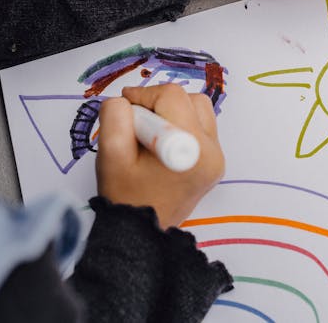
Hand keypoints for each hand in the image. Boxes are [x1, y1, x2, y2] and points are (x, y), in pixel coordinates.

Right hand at [95, 84, 224, 228]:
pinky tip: (163, 144)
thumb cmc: (126, 196)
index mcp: (190, 150)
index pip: (171, 96)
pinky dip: (181, 125)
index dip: (143, 95)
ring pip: (198, 109)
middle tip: (138, 124)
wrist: (142, 231)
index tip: (126, 108)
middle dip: (159, 103)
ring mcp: (217, 157)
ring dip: (172, 112)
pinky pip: (201, 126)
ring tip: (151, 134)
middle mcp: (212, 152)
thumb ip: (115, 116)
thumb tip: (127, 99)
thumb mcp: (110, 153)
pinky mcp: (214, 161)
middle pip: (189, 99)